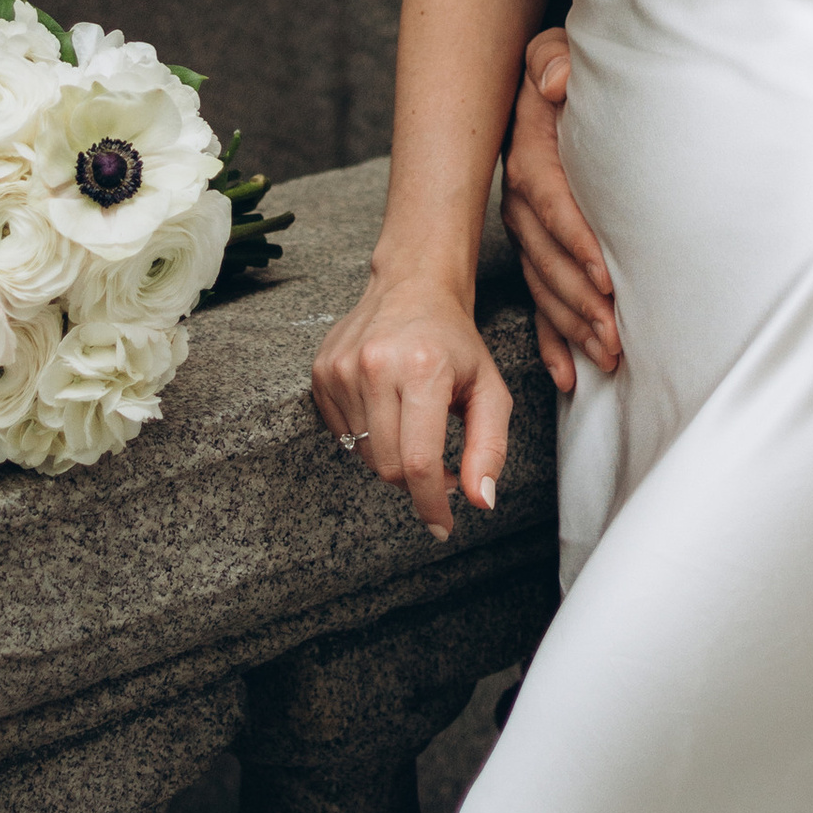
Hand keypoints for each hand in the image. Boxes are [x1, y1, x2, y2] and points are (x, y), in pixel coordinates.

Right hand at [310, 266, 511, 540]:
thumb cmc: (455, 342)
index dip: (431, 504)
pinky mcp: (322, 372)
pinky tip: (386, 408)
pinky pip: (342, 435)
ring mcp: (343, 368)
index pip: (419, 461)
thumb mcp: (490, 389)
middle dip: (416, 481)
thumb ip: (490, 447)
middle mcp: (376, 366)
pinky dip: (368, 437)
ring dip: (393, 457)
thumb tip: (481, 500)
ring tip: (413, 426)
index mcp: (423, 368)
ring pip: (365, 455)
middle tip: (438, 466)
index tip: (443, 526)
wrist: (413, 286)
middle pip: (389, 467)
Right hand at [499, 28, 618, 392]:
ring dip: (574, 327)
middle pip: (547, 259)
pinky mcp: (537, 252)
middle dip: (581, 300)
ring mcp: (526, 232)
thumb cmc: (561, 71)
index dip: (577, 240)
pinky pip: (538, 302)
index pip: (551, 203)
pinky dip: (552, 342)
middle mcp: (522, 202)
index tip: (606, 274)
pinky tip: (568, 377)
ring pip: (545, 288)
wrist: (545, 84)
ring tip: (608, 357)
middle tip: (615, 335)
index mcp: (529, 157)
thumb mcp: (555, 52)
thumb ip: (554, 61)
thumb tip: (557, 81)